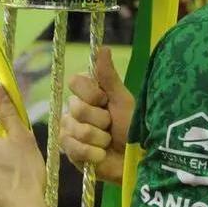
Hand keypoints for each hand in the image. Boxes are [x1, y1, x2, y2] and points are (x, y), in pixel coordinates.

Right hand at [60, 47, 132, 183]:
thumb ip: (108, 76)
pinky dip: (94, 153)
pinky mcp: (70, 153)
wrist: (137, 159)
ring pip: (77, 129)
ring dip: (100, 138)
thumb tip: (102, 47)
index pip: (75, 82)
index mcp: (87, 95)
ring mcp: (70, 132)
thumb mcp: (122, 100)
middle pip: (76, 108)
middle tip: (111, 126)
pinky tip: (102, 155)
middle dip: (101, 119)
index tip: (106, 101)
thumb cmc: (132, 128)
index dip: (92, 93)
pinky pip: (75, 148)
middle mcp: (75, 111)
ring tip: (109, 143)